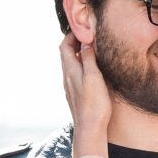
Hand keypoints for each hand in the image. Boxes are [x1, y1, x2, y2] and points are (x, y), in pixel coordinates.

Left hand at [60, 31, 111, 157]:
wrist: (89, 129)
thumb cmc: (93, 104)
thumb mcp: (93, 76)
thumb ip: (88, 59)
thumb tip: (85, 44)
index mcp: (70, 70)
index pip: (64, 46)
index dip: (71, 35)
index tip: (82, 29)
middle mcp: (67, 77)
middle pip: (66, 55)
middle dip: (75, 43)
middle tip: (88, 36)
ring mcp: (71, 87)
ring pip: (71, 65)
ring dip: (78, 55)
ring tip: (91, 50)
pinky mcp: (76, 95)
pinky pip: (76, 74)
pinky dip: (82, 66)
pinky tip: (92, 69)